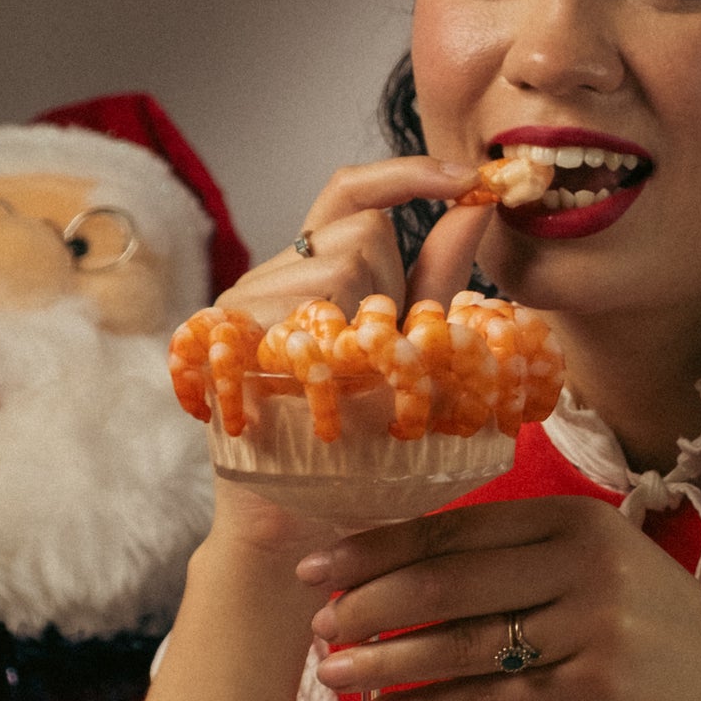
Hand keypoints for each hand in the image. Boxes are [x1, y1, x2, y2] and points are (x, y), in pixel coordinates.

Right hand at [205, 156, 489, 559]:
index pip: (352, 192)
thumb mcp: (414, 350)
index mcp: (311, 272)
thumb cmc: (366, 444)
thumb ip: (438, 277)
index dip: (409, 175)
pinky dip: (324, 355)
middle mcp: (268, 279)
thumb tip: (478, 205)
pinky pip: (293, 316)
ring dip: (363, 331)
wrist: (305, 525)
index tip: (472, 180)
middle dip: (391, 291)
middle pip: (357, 237)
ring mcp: (239, 310)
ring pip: (331, 271)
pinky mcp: (222, 345)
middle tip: (379, 364)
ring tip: (347, 392)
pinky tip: (319, 396)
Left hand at [301, 495, 700, 700]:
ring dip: (385, 660)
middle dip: (369, 604)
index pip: (456, 528)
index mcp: (577, 519)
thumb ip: (524, 561)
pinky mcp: (593, 688)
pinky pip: (488, 696)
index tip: (320, 566)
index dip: (379, 548)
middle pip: (448, 582)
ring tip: (332, 675)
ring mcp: (592, 625)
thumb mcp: (602, 571)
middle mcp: (584, 562)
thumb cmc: (658, 636)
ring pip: (461, 642)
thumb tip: (406, 574)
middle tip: (317, 625)